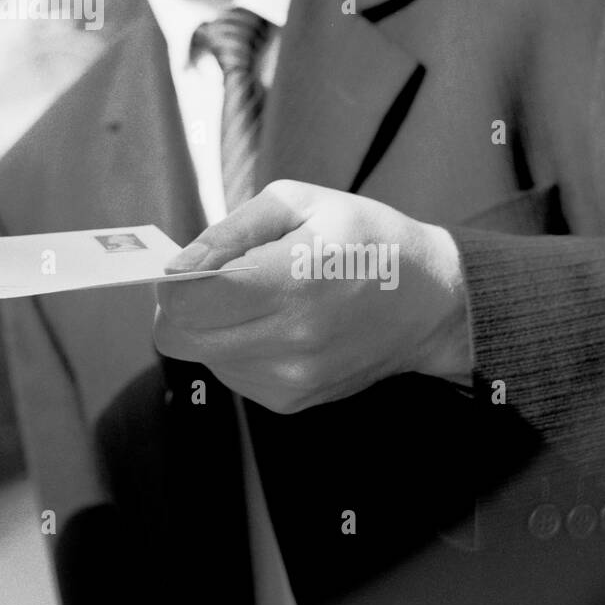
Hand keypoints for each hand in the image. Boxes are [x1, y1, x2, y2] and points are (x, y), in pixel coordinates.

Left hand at [154, 179, 471, 412]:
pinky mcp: (292, 401)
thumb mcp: (298, 203)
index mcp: (293, 280)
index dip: (173, 280)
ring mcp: (292, 378)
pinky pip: (231, 374)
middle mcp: (291, 339)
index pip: (186, 302)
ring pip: (201, 356)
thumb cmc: (365, 238)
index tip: (192, 264)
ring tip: (257, 299)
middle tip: (212, 281)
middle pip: (179, 337)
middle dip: (180, 306)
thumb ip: (229, 232)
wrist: (432, 301)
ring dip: (211, 327)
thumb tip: (178, 266)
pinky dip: (234, 347)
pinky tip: (272, 323)